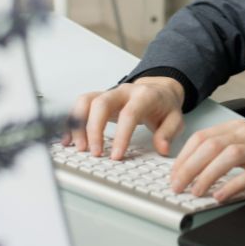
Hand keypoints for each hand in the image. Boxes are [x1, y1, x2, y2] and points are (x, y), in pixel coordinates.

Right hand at [64, 77, 184, 158]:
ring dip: (78, 124)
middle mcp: (123, 92)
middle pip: (101, 103)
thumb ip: (168, 133)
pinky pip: (80, 106)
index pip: (129, 113)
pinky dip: (72, 122)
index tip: (116, 155)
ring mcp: (109, 93)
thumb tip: (161, 148)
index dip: (121, 135)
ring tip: (79, 148)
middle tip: (94, 153)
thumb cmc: (165, 106)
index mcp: (144, 96)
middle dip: (94, 129)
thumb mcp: (176, 119)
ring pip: (86, 102)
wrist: (159, 90)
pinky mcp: (99, 99)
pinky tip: (68, 139)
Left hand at [170, 119, 244, 201]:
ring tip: (195, 191)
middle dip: (188, 167)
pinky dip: (233, 185)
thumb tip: (195, 168)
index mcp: (238, 129)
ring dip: (207, 174)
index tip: (173, 174)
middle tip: (176, 186)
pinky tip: (221, 196)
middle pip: (211, 145)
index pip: (202, 137)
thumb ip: (226, 150)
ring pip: (228, 156)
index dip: (183, 156)